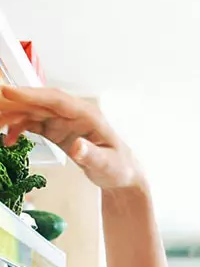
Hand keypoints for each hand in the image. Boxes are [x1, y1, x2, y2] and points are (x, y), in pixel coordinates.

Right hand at [0, 86, 144, 190]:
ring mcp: (63, 120)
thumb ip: (92, 156)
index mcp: (87, 115)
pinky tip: (8, 139)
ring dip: (12, 116)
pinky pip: (33, 123)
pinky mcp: (57, 130)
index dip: (32, 95)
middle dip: (14, 104)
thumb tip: (77, 147)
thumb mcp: (107, 165)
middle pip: (39, 102)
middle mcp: (73, 113)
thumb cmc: (118, 167)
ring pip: (32, 111)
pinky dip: (19, 129)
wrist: (120, 174)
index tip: (9, 92)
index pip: (56, 100)